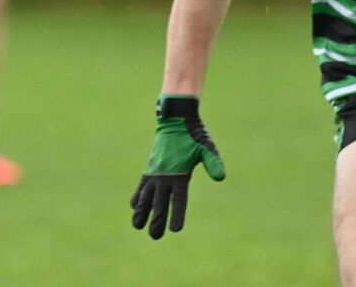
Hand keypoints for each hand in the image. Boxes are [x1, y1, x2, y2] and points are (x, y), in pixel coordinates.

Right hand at [130, 95, 224, 238]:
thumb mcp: (206, 147)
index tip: (175, 230)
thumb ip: (212, 162)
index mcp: (180, 172)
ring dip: (142, 211)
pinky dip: (137, 196)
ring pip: (146, 196)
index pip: (178, 199)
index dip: (176, 214)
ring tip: (137, 226)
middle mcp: (165, 174)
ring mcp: (155, 171)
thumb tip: (220, 177)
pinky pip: (141, 185)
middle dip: (156, 220)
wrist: (176, 119)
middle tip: (155, 236)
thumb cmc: (194, 135)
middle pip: (159, 202)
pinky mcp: (150, 168)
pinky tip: (134, 207)